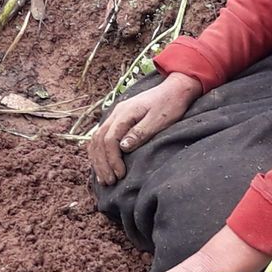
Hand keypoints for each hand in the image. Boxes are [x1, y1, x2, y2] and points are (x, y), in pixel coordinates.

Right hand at [89, 73, 203, 185]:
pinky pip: (101, 137)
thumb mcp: (159, 120)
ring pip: (97, 139)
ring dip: (98, 159)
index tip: (120, 174)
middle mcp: (116, 113)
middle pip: (99, 140)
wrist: (174, 89)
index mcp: (125, 113)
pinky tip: (102, 165)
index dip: (112, 160)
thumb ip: (140, 132)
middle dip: (102, 163)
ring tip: (104, 178)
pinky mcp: (118, 119)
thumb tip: (123, 147)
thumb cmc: (170, 104)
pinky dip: (99, 152)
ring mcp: (115, 115)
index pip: (109, 140)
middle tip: (109, 182)